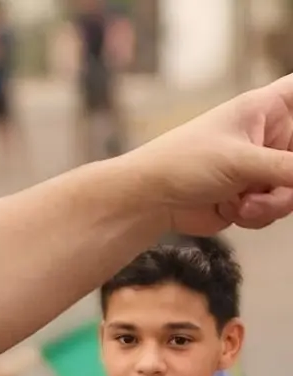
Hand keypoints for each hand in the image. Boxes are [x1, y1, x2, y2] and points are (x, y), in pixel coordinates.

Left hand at [132, 74, 292, 234]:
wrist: (150, 203)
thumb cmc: (183, 164)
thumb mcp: (242, 161)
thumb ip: (290, 168)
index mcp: (267, 108)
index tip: (292, 128)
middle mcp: (270, 134)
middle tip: (282, 185)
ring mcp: (264, 166)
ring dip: (276, 202)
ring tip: (245, 202)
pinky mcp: (255, 194)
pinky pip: (279, 207)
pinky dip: (260, 214)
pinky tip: (234, 210)